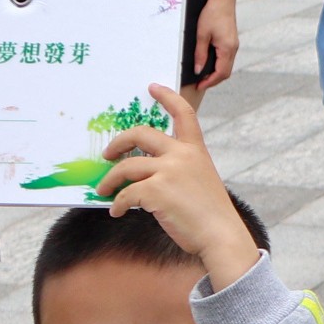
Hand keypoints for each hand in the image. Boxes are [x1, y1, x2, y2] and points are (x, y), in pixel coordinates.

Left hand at [93, 88, 261, 289]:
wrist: (220, 235)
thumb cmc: (210, 214)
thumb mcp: (200, 180)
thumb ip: (178, 169)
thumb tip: (141, 173)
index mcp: (195, 150)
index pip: (183, 113)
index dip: (167, 97)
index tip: (153, 87)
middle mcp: (182, 155)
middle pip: (141, 133)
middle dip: (118, 142)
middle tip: (107, 154)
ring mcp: (169, 171)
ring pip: (126, 167)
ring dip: (110, 180)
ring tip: (103, 190)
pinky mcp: (156, 191)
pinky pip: (126, 195)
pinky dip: (118, 205)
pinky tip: (118, 213)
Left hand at [192, 0, 238, 90]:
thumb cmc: (212, 14)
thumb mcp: (202, 35)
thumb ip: (200, 54)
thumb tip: (198, 70)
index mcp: (227, 49)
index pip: (220, 73)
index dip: (210, 82)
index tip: (199, 86)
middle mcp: (233, 49)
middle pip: (226, 73)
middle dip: (213, 80)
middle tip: (200, 83)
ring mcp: (234, 46)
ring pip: (227, 66)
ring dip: (216, 73)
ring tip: (203, 75)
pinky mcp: (232, 42)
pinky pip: (227, 59)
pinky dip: (219, 65)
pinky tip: (209, 64)